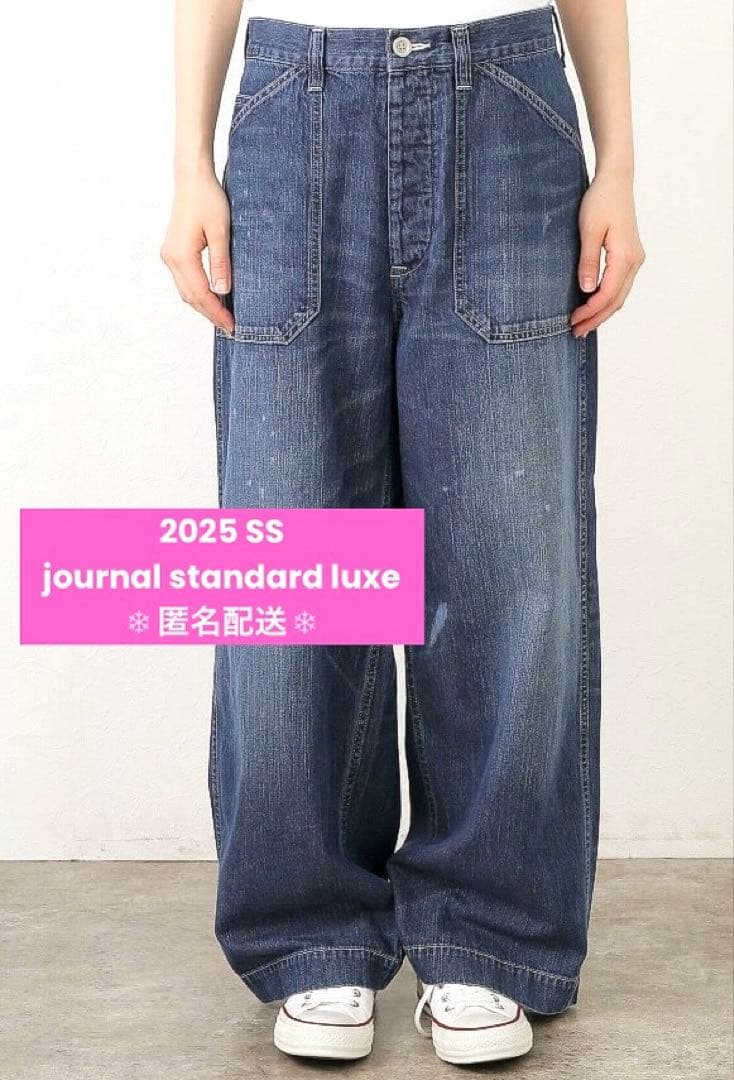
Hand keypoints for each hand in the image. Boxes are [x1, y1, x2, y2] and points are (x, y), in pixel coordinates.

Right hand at [161, 167, 235, 334]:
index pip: (201, 295)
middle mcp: (171, 259)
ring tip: (224, 316)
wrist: (192, 179)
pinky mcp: (173, 252)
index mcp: (181, 256)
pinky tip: (213, 297)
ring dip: (204, 305)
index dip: (217, 313)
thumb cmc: (208, 200)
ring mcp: (170, 256)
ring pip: (186, 291)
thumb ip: (221, 263)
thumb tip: (222, 291)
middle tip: (231, 327)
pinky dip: (199, 293)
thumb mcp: (221, 232)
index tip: (232, 326)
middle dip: (210, 314)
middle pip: (191, 297)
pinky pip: (185, 281)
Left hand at [571, 170, 644, 336]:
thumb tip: (586, 290)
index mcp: (625, 257)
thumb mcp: (590, 231)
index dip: (590, 312)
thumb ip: (588, 261)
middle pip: (616, 301)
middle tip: (576, 333)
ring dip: (602, 312)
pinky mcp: (630, 256)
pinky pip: (620, 286)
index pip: (607, 295)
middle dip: (596, 319)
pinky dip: (607, 300)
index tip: (573, 322)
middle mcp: (634, 261)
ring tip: (583, 325)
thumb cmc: (600, 202)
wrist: (616, 181)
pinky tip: (593, 306)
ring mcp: (635, 259)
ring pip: (620, 296)